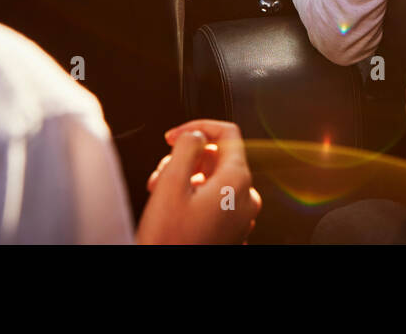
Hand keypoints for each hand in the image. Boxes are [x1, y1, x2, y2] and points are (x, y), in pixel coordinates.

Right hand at [135, 119, 261, 243]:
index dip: (198, 127)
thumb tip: (196, 134)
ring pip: (214, 180)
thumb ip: (186, 146)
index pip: (227, 133)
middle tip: (160, 175)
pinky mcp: (231, 230)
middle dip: (185, 160)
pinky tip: (172, 209)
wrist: (165, 278)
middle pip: (218, 158)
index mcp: (237, 181)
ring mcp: (240, 216)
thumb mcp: (171, 183)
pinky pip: (215, 200)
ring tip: (161, 194)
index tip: (174, 136)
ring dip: (185, 179)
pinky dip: (193, 197)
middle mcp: (246, 197)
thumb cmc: (170, 240)